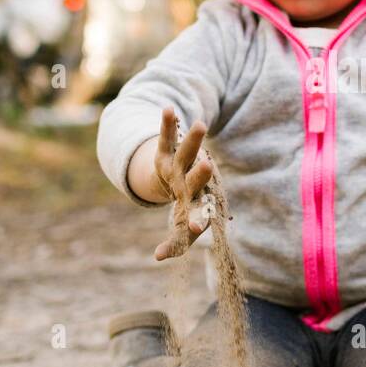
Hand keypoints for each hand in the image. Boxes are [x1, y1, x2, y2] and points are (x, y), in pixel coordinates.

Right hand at [151, 106, 216, 260]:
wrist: (183, 183)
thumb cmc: (184, 209)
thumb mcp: (179, 229)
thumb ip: (173, 244)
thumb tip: (158, 258)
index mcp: (194, 205)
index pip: (198, 213)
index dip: (195, 221)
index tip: (194, 228)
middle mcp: (190, 183)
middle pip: (197, 178)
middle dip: (201, 172)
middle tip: (207, 164)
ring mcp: (181, 166)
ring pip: (188, 153)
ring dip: (193, 140)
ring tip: (199, 123)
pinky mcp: (168, 152)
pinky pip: (166, 137)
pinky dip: (167, 124)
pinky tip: (168, 108)